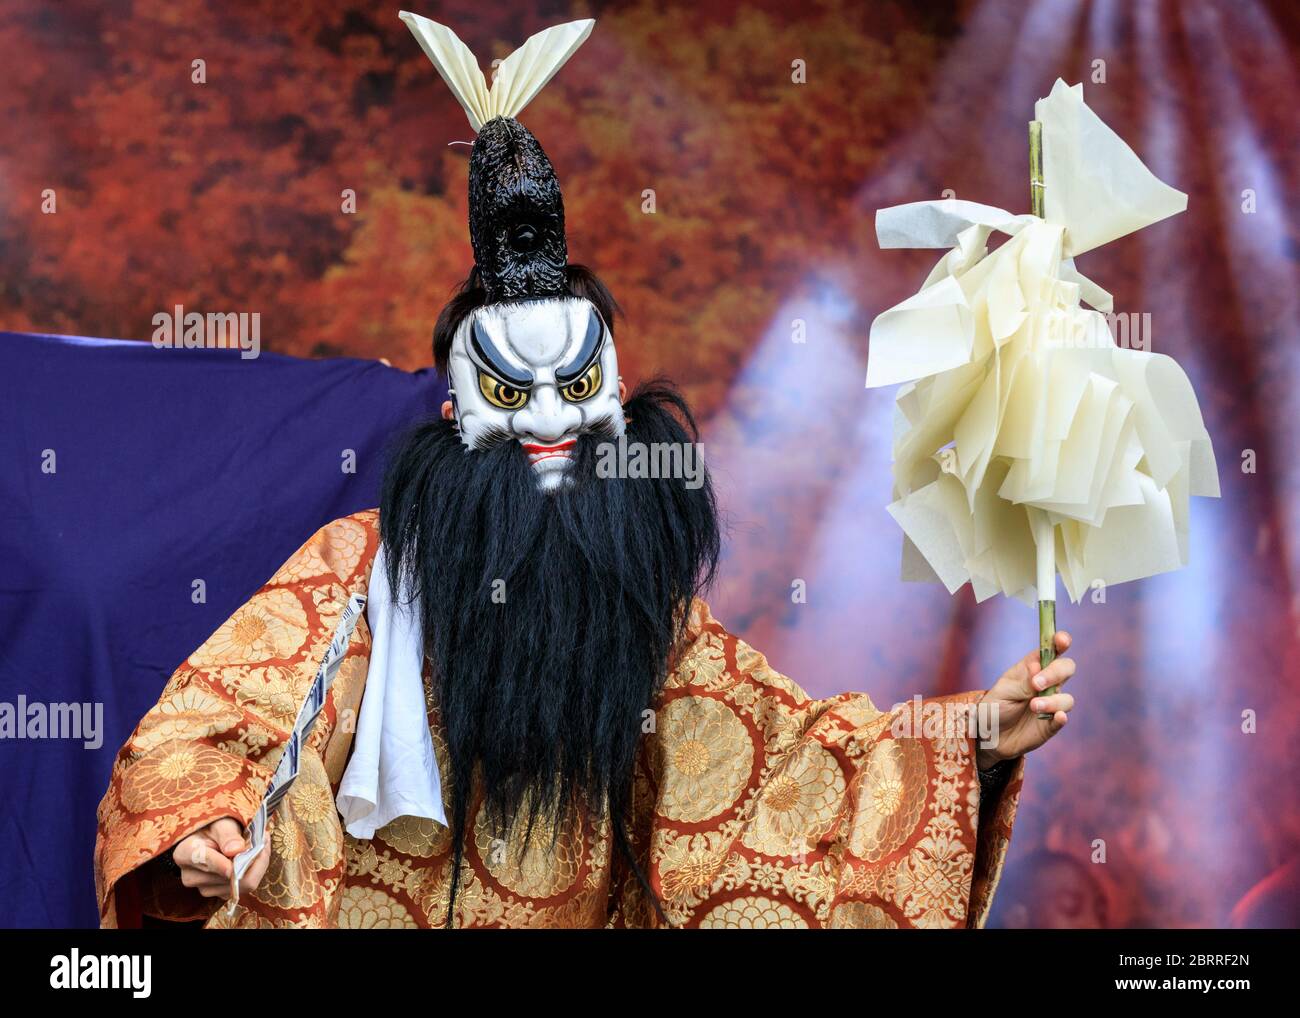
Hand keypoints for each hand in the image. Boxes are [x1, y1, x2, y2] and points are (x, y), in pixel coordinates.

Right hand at [171, 816, 269, 899]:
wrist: (211, 836)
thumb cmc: (214, 825)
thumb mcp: (220, 822)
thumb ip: (227, 835)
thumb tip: (236, 850)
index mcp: (184, 854)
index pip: (208, 862)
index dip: (232, 859)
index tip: (255, 843)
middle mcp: (190, 876)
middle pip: (228, 877)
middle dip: (253, 857)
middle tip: (264, 837)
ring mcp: (204, 888)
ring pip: (240, 885)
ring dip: (255, 864)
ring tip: (258, 844)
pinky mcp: (218, 894)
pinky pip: (243, 889)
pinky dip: (254, 872)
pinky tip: (253, 856)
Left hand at [976, 631, 1075, 769]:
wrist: (988, 736)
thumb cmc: (995, 707)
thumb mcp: (1003, 691)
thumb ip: (1022, 680)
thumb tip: (1038, 667)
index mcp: (1031, 668)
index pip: (1051, 650)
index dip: (1060, 642)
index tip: (1061, 640)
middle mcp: (1046, 684)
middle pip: (1066, 669)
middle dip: (1056, 673)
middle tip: (1037, 684)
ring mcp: (1051, 704)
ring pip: (1066, 698)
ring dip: (1052, 701)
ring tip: (1033, 706)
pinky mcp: (1051, 724)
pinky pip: (1063, 719)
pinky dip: (1061, 717)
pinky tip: (1057, 717)